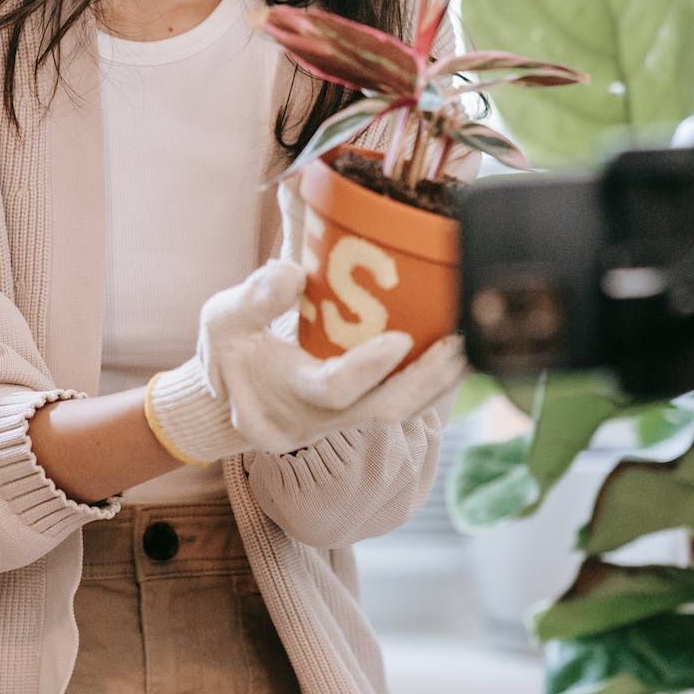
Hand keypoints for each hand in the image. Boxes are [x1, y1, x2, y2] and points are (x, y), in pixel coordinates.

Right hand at [144, 252, 467, 466]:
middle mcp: (319, 420)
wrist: (224, 395)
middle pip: (385, 411)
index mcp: (284, 396)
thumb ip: (256, 296)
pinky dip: (428, 378)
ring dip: (438, 379)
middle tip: (463, 339)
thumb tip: (294, 270)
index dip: (367, 368)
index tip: (402, 339)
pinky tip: (454, 349)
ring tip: (470, 339)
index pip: (333, 391)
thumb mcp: (222, 316)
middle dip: (429, 378)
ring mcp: (341, 423)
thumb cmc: (226, 349)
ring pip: (400, 411)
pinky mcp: (356, 415)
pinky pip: (400, 402)